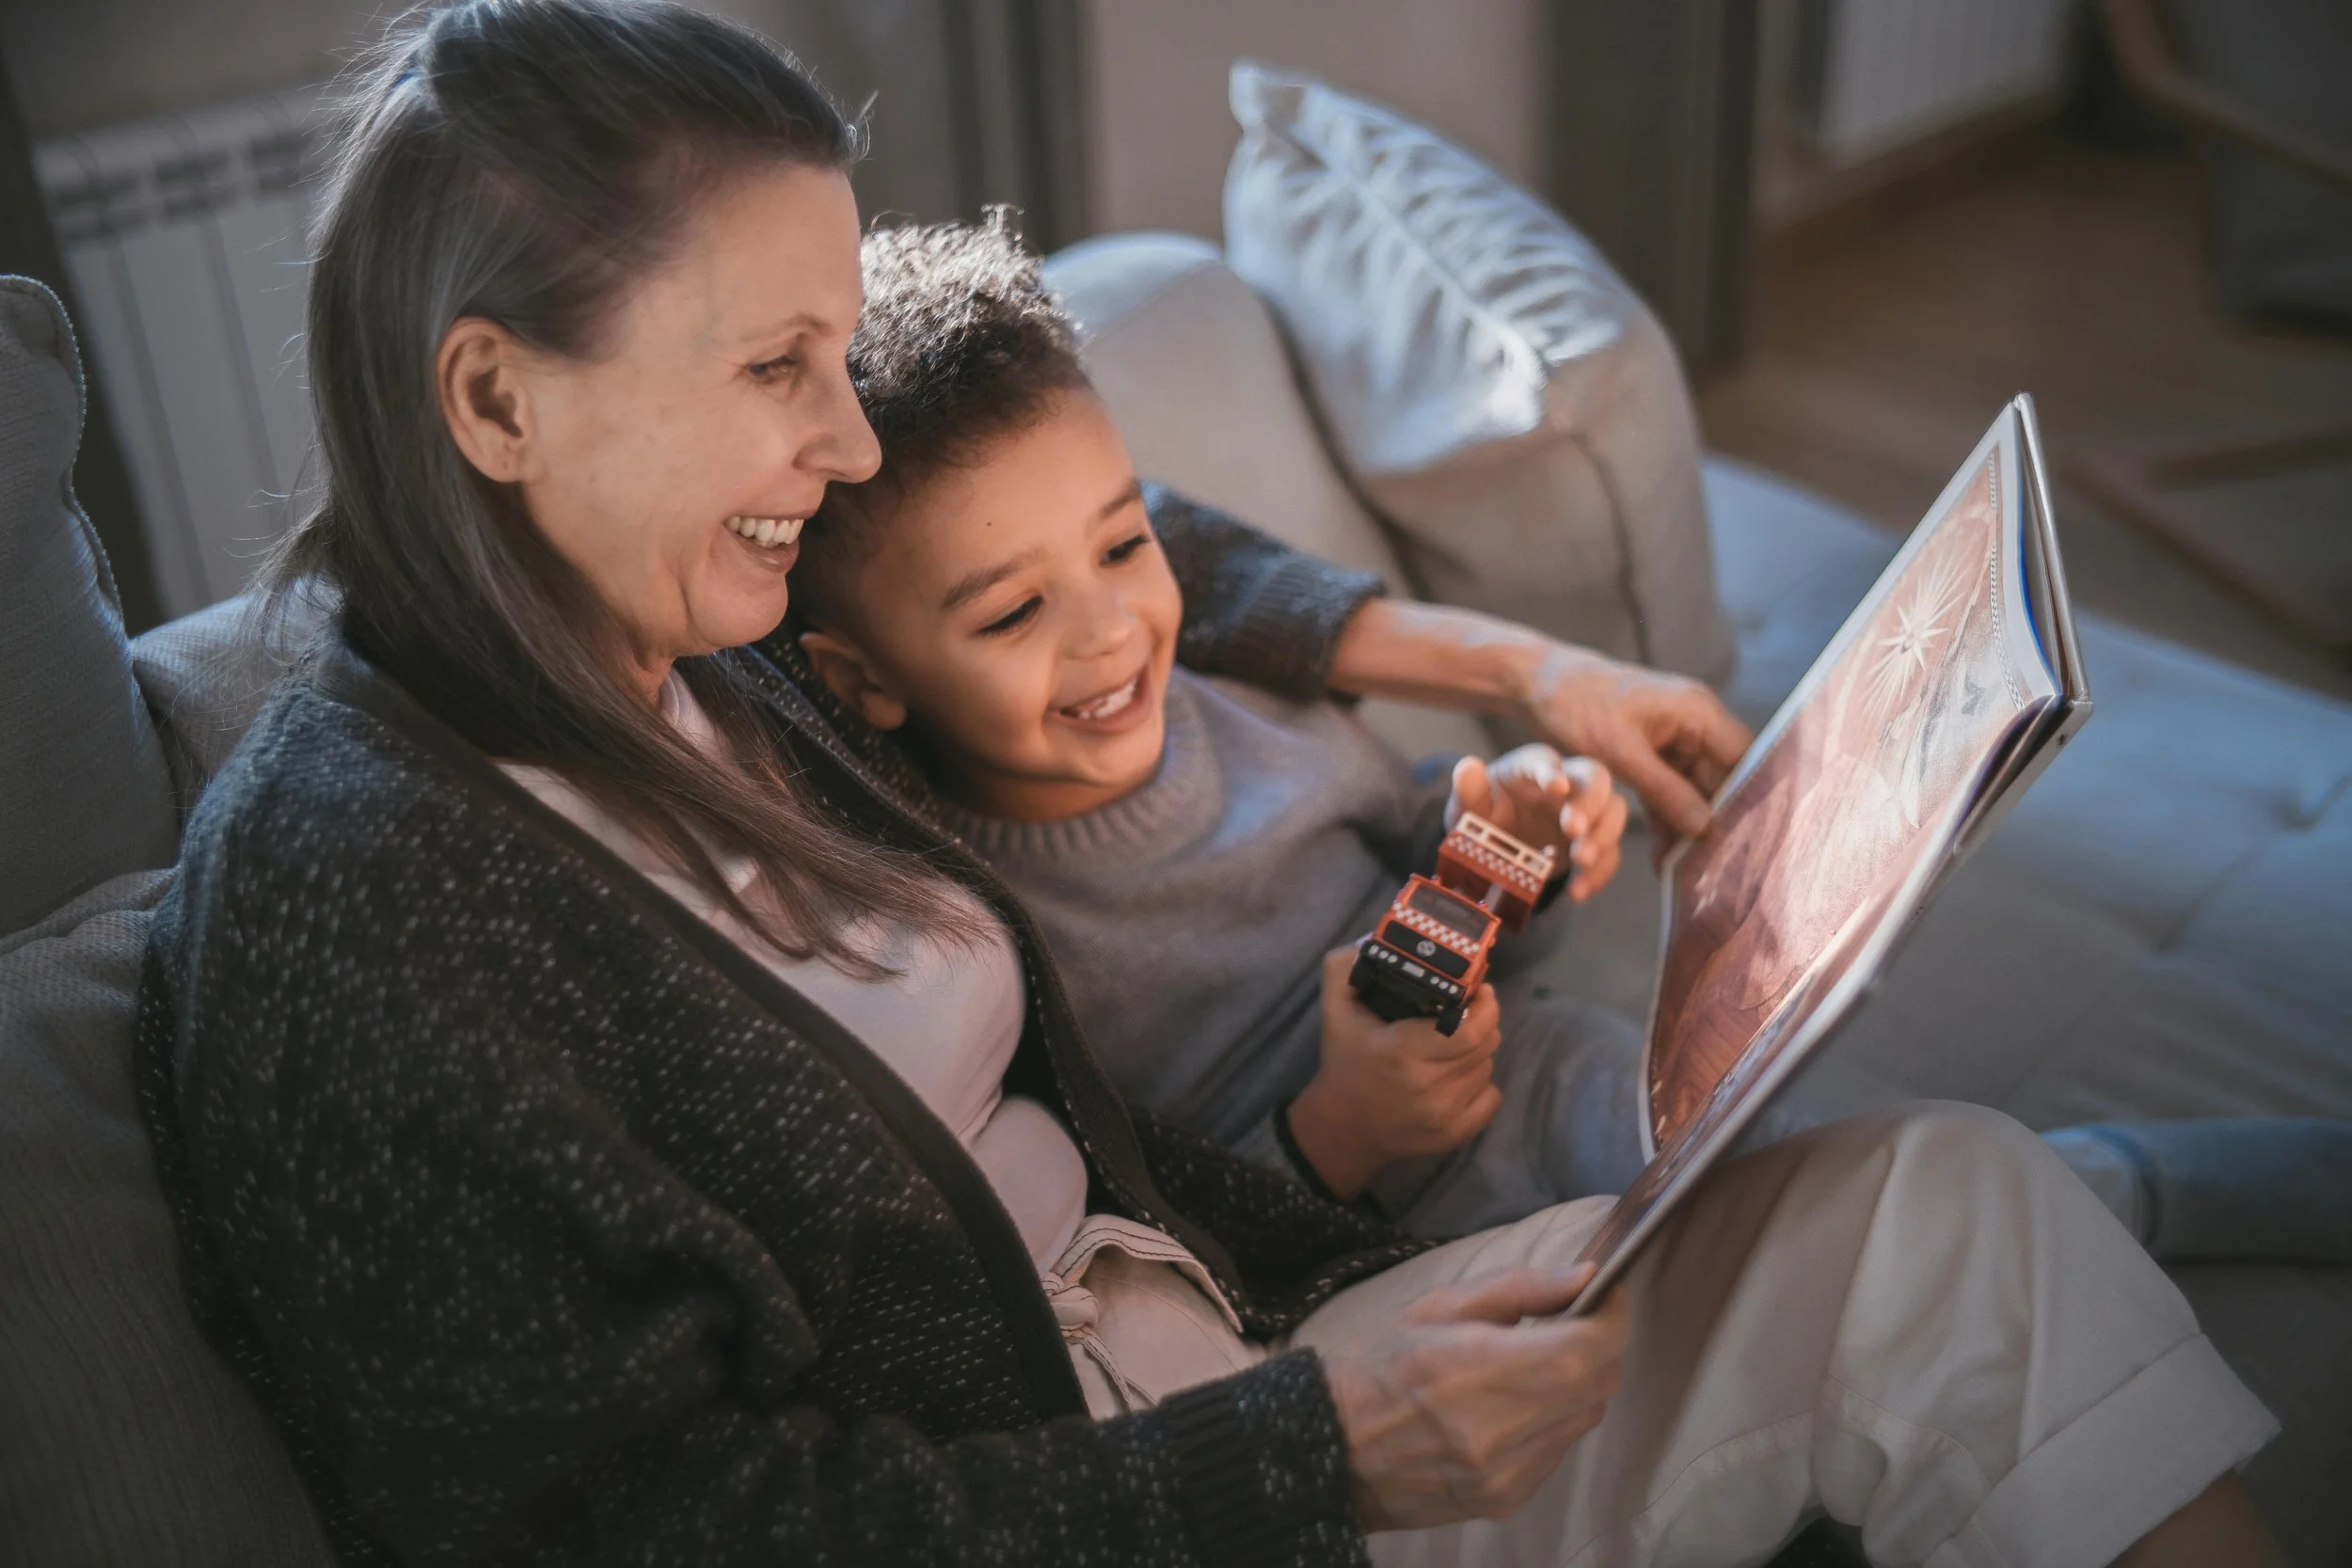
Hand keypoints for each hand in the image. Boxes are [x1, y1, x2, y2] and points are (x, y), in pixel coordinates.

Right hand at [1287, 948, 1502, 1200]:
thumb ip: (1344, 967)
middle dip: (1482, 1024)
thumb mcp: (1334, 1010)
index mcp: (1402, 1051)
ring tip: (1453, 1047)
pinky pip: (1491, 1098)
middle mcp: (1428, 1086)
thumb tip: (1373, 939)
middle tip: (1465, 1015)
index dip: (1486, 1008)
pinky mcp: (1455, 1135)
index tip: (1480, 991)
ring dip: (1477, 1054)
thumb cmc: (1344, 1063)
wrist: (1342, 1130)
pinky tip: (1457, 1077)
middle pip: (1486, 1045)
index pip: (1470, 1031)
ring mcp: (1444, 1115)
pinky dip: (1481, 1084)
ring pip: (1488, 1069)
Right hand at [1322, 1265, 1630, 1530]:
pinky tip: (1513, 1405)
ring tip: (1533, 1363)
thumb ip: (1517, 1287)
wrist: (1330, 1450)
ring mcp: (1506, 1474)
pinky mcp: (1506, 1500)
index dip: (1611, 1317)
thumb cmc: (1376, 1365)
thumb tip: (1585, 1275)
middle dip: (1597, 1345)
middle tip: (1567, 1321)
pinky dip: (1553, 1419)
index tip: (1603, 1294)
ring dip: (1578, 1382)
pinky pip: (1559, 1449)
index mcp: (1476, 1368)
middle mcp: (1498, 1430)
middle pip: (1597, 1383)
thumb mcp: (1436, 1306)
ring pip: (1584, 1417)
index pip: (1587, 1349)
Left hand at [1447, 747, 1628, 902]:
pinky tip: (1578, 891)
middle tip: (1572, 829)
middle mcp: (1567, 782)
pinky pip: (1609, 854)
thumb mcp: (1469, 805)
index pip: (1546, 760)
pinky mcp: (1591, 842)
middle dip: (1589, 803)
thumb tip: (1467, 767)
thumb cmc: (1485, 813)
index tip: (1556, 787)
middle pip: (1596, 778)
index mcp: (1532, 766)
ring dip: (1603, 836)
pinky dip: (1598, 873)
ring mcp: (1585, 813)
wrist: (1497, 843)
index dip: (1551, 772)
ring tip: (1580, 860)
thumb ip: (1468, 790)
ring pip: (1614, 812)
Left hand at [1514, 644, 1749, 848]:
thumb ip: (1666, 790)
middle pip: (1725, 779)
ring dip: (1691, 827)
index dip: (1751, 799)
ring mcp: (1678, 738)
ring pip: (1699, 789)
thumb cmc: (1578, 706)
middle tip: (1716, 869)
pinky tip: (1663, 857)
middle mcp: (1697, 722)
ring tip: (1688, 872)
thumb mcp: (1621, 753)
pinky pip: (1673, 789)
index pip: (1746, 759)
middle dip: (1719, 822)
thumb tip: (1707, 827)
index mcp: (1698, 712)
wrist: (1540, 685)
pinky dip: (1668, 819)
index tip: (1748, 842)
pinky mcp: (1657, 753)